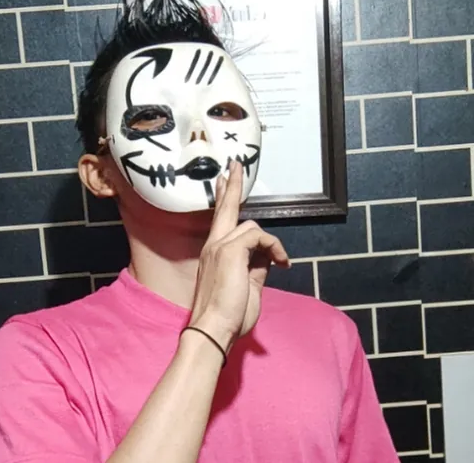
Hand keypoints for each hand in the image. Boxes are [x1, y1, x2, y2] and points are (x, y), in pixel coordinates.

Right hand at [189, 161, 289, 350]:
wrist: (214, 329)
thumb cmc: (228, 314)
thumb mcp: (246, 286)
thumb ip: (255, 267)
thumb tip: (267, 257)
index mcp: (214, 253)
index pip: (220, 220)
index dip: (223, 199)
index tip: (222, 181)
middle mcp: (214, 245)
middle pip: (227, 208)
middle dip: (232, 186)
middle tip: (235, 166)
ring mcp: (220, 246)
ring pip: (253, 227)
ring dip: (270, 243)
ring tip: (281, 262)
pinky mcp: (230, 250)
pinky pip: (260, 237)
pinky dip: (274, 248)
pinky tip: (281, 263)